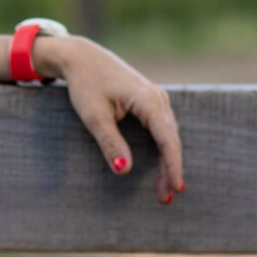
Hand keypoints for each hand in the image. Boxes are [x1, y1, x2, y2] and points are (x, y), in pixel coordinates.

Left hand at [34, 35, 185, 203]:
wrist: (81, 57)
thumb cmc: (86, 84)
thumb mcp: (94, 116)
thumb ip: (110, 142)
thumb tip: (125, 170)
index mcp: (148, 100)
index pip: (167, 139)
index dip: (173, 166)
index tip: (175, 188)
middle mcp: (158, 99)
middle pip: (171, 141)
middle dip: (170, 170)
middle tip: (165, 199)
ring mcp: (156, 100)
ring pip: (168, 137)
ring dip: (167, 163)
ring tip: (163, 191)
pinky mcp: (149, 103)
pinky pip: (161, 131)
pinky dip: (161, 150)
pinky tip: (160, 167)